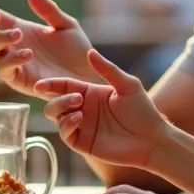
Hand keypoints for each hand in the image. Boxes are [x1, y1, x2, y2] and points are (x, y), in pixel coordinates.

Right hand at [0, 0, 95, 97]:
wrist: (90, 75)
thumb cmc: (78, 51)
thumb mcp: (66, 25)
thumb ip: (49, 11)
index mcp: (21, 30)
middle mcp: (13, 47)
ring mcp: (14, 64)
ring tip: (18, 34)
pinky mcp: (20, 80)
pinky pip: (5, 71)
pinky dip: (11, 60)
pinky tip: (27, 53)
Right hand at [35, 49, 167, 168]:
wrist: (152, 140)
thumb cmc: (143, 111)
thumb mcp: (127, 85)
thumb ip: (108, 69)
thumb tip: (90, 51)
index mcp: (89, 93)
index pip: (63, 85)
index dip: (50, 84)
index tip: (41, 84)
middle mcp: (81, 108)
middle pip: (54, 101)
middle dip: (58, 97)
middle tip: (76, 98)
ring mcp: (81, 126)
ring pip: (55, 116)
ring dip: (61, 109)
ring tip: (78, 108)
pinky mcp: (82, 142)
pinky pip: (65, 133)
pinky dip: (66, 125)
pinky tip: (78, 119)